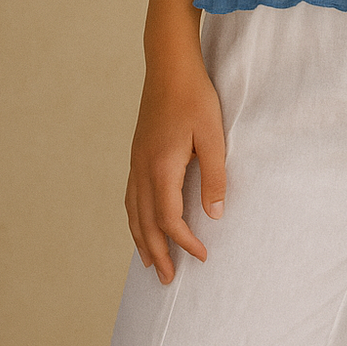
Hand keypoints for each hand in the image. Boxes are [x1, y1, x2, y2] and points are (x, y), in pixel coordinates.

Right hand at [125, 57, 226, 285]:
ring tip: (149, 260)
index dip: (185, 242)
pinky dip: (135, 217)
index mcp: (162, 168)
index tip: (202, 255)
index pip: (170, 220)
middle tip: (166, 279)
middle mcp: (143, 169)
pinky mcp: (137, 153)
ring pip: (133, 211)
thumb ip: (215, 176)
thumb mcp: (212, 136)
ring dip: (141, 239)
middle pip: (145, 223)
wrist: (169, 66)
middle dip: (157, 253)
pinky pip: (131, 196)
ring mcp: (136, 161)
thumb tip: (216, 214)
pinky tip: (141, 221)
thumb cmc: (195, 98)